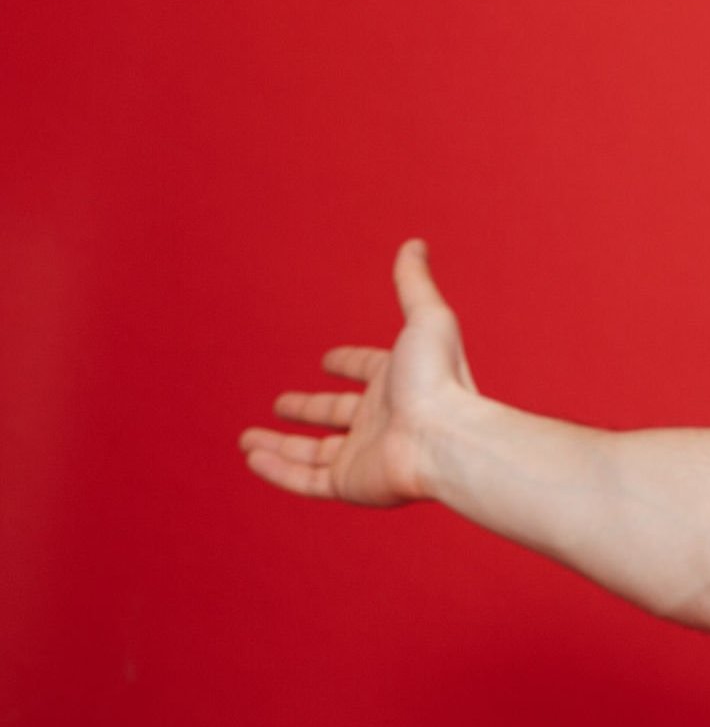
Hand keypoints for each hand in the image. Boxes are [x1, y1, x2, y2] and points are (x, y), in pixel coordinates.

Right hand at [242, 239, 480, 506]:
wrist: (445, 440)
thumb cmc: (439, 379)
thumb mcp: (426, 318)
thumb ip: (413, 283)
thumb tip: (415, 242)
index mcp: (400, 381)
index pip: (368, 370)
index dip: (350, 363)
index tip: (328, 360)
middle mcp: (383, 419)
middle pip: (338, 414)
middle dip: (309, 408)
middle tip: (281, 403)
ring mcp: (365, 454)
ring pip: (314, 452)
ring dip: (279, 445)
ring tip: (247, 439)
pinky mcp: (350, 484)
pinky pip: (305, 480)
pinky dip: (276, 471)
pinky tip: (252, 458)